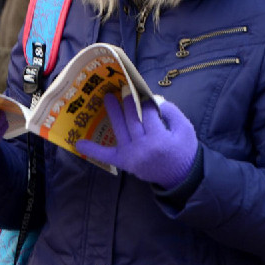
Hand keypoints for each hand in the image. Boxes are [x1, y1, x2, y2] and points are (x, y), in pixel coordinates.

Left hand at [76, 94, 196, 188]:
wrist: (181, 177)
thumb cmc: (184, 151)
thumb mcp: (185, 129)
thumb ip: (172, 112)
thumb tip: (155, 100)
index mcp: (159, 138)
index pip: (147, 114)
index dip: (146, 102)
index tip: (144, 93)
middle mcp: (142, 147)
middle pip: (131, 119)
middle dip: (127, 102)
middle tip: (123, 88)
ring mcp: (131, 155)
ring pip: (119, 129)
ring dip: (112, 112)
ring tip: (107, 98)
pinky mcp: (124, 162)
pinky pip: (106, 156)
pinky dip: (92, 150)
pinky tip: (78, 143)